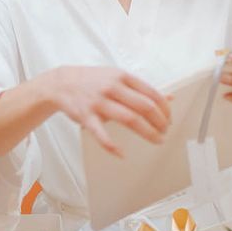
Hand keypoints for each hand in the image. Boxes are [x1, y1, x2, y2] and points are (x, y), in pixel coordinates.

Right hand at [47, 66, 170, 156]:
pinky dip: (112, 146)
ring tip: (157, 140)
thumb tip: (169, 97)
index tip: (169, 119)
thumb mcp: (118, 78)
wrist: (62, 83)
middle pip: (145, 106)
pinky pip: (101, 134)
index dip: (165, 109)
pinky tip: (121, 153)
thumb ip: (142, 89)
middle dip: (160, 122)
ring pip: (130, 119)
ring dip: (148, 132)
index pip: (152, 93)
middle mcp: (112, 87)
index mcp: (122, 77)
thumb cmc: (93, 81)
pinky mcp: (86, 116)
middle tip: (165, 131)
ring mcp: (99, 102)